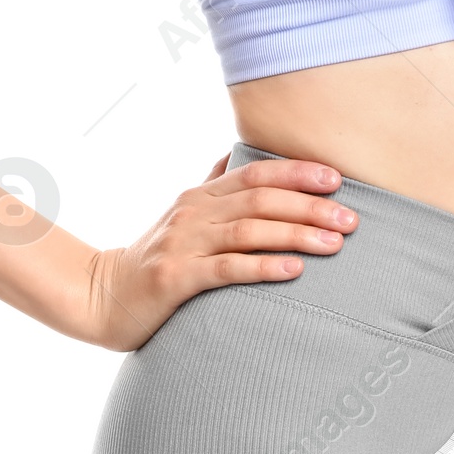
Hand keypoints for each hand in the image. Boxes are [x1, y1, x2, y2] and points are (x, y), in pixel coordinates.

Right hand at [82, 153, 358, 352]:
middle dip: (311, 207)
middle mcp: (193, 213)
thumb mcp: (181, 216)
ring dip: (296, 235)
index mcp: (200, 196)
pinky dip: (263, 266)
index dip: (299, 173)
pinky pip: (226, 269)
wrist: (101, 297)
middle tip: (351, 219)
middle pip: (261, 200)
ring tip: (334, 244)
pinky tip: (294, 270)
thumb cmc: (152, 258)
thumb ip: (210, 188)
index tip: (338, 180)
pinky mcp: (176, 278)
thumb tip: (235, 157)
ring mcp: (183, 244)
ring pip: (249, 231)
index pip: (256, 173)